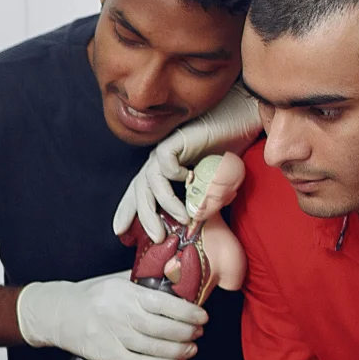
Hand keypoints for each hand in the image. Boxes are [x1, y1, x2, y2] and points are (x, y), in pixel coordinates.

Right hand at [14, 272, 206, 359]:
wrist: (58, 313)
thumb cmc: (90, 296)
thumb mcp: (115, 281)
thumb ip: (142, 281)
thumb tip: (172, 279)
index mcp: (125, 293)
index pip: (164, 303)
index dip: (188, 312)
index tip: (202, 316)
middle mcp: (121, 314)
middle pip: (162, 327)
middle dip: (187, 332)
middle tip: (199, 332)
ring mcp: (113, 336)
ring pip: (154, 346)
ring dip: (178, 349)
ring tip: (192, 347)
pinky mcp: (107, 354)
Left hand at [113, 92, 262, 241]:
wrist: (239, 122)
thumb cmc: (226, 153)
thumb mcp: (212, 185)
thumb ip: (202, 202)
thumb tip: (195, 220)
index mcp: (161, 174)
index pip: (139, 195)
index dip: (127, 212)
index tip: (119, 233)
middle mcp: (159, 163)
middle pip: (141, 192)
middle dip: (146, 217)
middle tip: (157, 237)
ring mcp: (165, 152)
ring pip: (152, 181)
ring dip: (168, 203)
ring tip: (184, 218)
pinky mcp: (174, 141)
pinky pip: (167, 164)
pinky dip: (177, 175)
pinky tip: (192, 178)